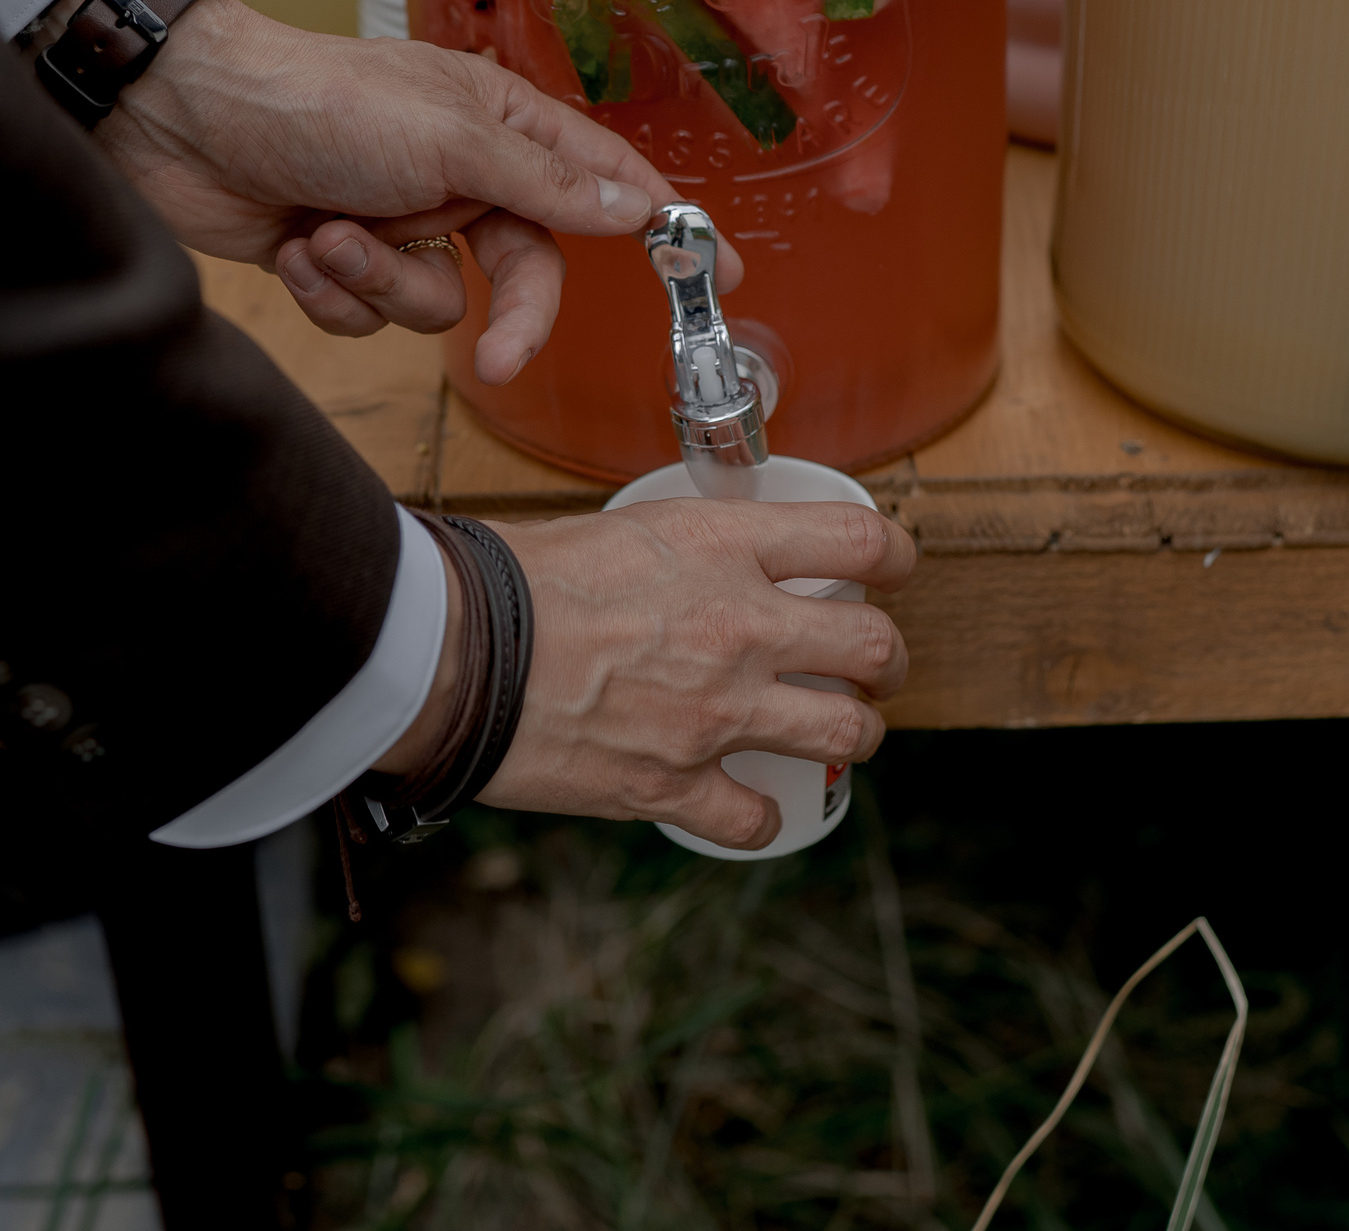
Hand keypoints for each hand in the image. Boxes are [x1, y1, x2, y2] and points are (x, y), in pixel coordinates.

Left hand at [98, 0, 739, 381]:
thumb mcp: (448, 137)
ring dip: (380, 283)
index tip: (717, 274)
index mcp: (501, 127)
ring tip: (328, 233)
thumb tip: (633, 209)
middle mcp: (460, 175)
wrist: (185, 121)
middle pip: (525, 274)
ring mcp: (400, 219)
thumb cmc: (317, 100)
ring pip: (437, 304)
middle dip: (503, 318)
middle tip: (495, 360)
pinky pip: (371, 317)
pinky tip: (295, 247)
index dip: (664, 227)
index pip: (605, 181)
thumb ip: (543, 185)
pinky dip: (334, 293)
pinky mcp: (342, 259)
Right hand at [379, 499, 917, 849]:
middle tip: (875, 666)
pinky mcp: (675, 784)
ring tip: (841, 731)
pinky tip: (751, 808)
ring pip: (846, 732)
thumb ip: (674, 547)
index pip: (859, 541)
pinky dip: (761, 818)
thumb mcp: (611, 529)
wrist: (451, 656)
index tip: (894, 567)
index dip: (897, 555)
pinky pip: (756, 818)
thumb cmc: (507, 582)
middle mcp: (739, 627)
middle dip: (889, 660)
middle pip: (874, 647)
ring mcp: (716, 713)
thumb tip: (693, 559)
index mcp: (723, 549)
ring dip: (856, 734)